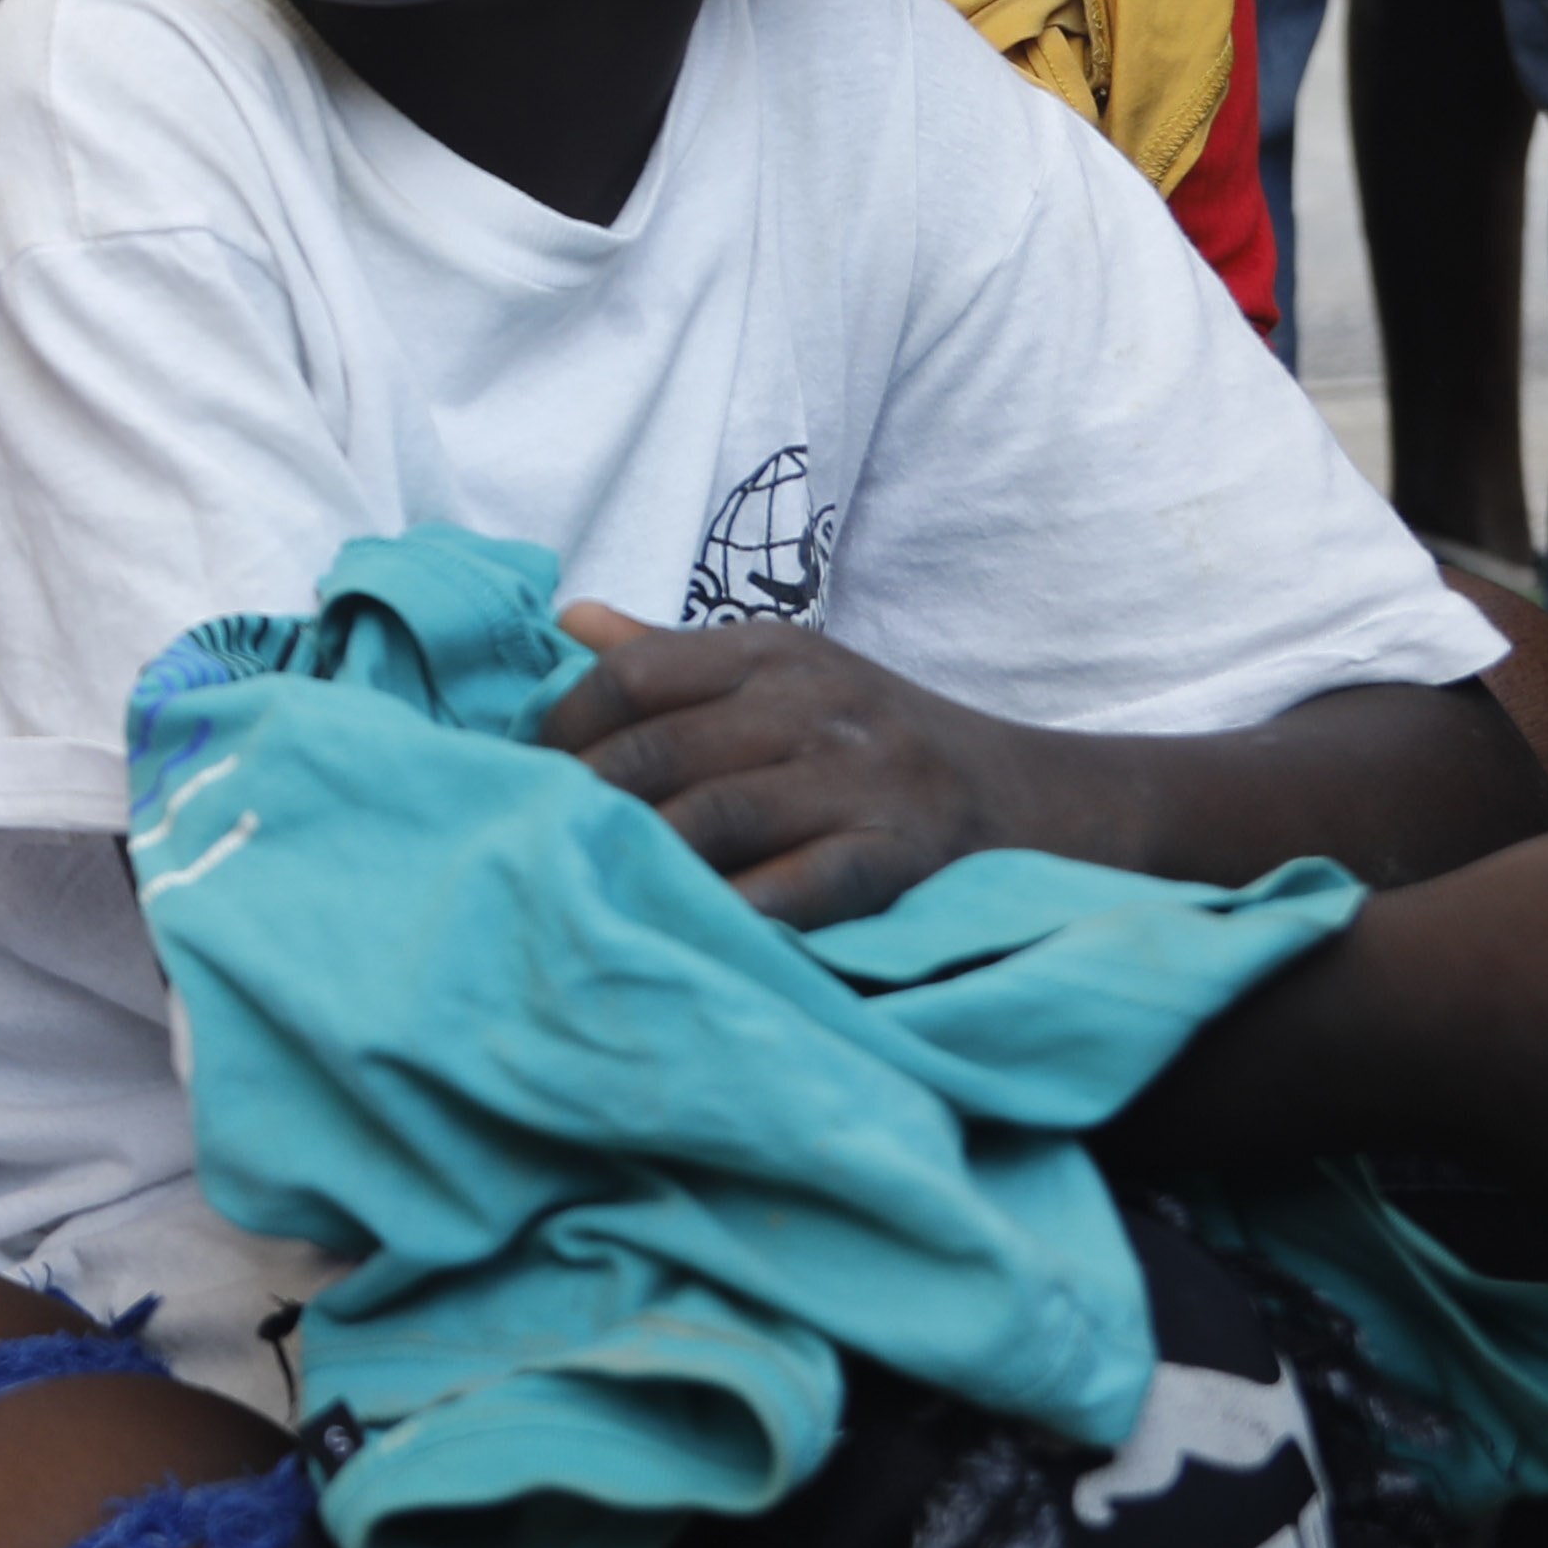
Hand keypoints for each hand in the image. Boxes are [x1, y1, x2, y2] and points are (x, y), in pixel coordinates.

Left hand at [538, 604, 1043, 926]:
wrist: (1031, 798)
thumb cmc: (877, 737)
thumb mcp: (787, 672)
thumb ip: (674, 654)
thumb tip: (567, 617)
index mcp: (771, 652)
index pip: (631, 677)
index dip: (560, 730)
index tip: (517, 778)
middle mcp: (811, 704)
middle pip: (656, 751)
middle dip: (578, 804)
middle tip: (524, 846)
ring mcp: (859, 777)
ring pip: (712, 816)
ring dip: (636, 858)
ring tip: (577, 890)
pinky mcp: (899, 852)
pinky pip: (797, 884)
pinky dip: (735, 911)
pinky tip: (684, 930)